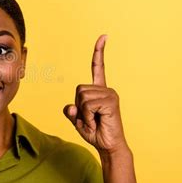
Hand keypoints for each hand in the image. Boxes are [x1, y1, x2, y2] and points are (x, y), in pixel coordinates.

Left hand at [63, 35, 127, 154]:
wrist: (108, 146)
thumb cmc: (95, 133)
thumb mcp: (78, 120)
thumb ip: (72, 111)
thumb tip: (70, 107)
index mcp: (99, 91)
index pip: (97, 67)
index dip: (98, 52)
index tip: (104, 36)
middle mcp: (106, 89)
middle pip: (78, 89)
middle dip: (79, 106)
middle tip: (90, 118)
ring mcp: (110, 94)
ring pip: (82, 98)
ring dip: (84, 114)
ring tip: (94, 121)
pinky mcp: (111, 101)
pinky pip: (87, 106)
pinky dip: (87, 117)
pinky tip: (97, 122)